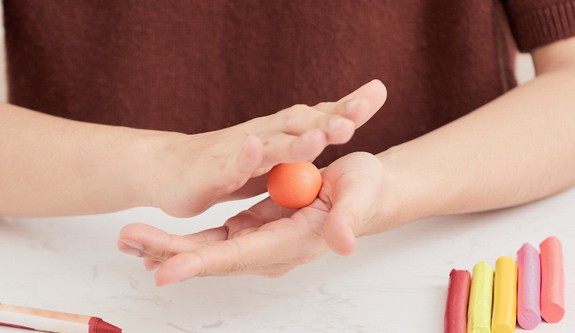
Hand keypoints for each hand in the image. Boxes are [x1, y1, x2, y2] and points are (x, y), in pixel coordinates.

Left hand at [119, 152, 392, 284]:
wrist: (365, 190)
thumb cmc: (365, 190)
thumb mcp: (361, 194)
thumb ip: (349, 218)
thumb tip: (344, 243)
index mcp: (294, 240)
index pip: (241, 255)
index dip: (203, 263)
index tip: (164, 271)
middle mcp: (273, 247)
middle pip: (214, 257)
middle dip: (170, 253)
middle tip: (128, 241)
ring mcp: (262, 239)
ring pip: (209, 250)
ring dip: (168, 247)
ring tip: (129, 239)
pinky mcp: (256, 227)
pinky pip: (215, 241)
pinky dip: (185, 242)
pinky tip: (158, 239)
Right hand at [146, 80, 386, 216]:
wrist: (171, 168)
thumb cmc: (227, 164)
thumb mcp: (273, 159)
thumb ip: (300, 149)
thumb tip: (333, 133)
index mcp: (280, 134)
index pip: (318, 116)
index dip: (346, 106)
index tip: (377, 93)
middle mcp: (263, 135)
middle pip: (301, 122)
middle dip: (331, 117)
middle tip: (360, 111)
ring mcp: (239, 150)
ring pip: (272, 142)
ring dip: (296, 138)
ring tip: (321, 134)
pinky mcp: (215, 169)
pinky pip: (231, 161)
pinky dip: (244, 154)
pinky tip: (256, 146)